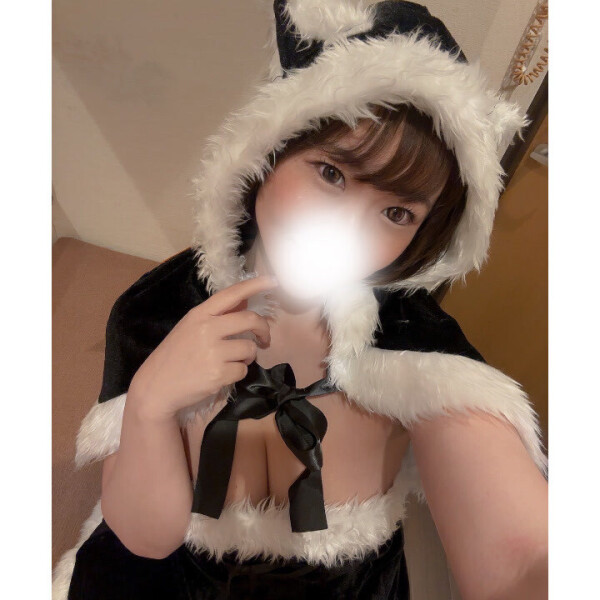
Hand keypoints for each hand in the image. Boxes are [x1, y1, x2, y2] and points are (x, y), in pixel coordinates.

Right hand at [128, 274, 278, 419]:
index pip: (232, 294)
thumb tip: (245, 301)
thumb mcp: (191, 328)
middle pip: (250, 320)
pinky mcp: (218, 373)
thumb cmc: (175, 356)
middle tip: (264, 339)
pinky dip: (238, 373)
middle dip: (263, 330)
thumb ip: (218, 316)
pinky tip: (222, 375)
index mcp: (200, 314)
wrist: (157, 386)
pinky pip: (243, 370)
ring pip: (249, 348)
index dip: (254, 286)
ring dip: (248, 356)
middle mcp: (207, 329)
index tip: (273, 281)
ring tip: (233, 361)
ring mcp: (213, 351)